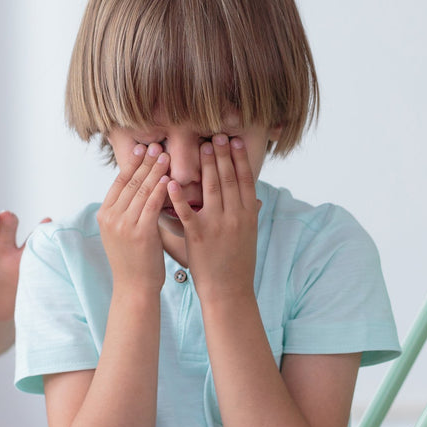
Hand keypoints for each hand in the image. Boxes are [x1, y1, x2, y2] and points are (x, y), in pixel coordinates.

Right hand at [97, 142, 170, 292]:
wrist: (134, 288)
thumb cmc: (134, 261)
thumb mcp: (122, 232)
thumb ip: (128, 211)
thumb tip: (143, 188)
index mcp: (104, 214)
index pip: (119, 182)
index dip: (131, 163)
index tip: (143, 148)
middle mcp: (110, 217)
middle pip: (130, 182)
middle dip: (145, 162)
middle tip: (157, 146)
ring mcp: (123, 225)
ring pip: (141, 190)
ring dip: (154, 170)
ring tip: (166, 155)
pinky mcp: (139, 233)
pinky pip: (151, 205)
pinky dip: (160, 189)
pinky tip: (168, 178)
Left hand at [168, 135, 258, 297]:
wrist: (230, 291)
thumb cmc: (238, 264)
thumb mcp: (249, 237)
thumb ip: (248, 216)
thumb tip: (256, 200)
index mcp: (248, 215)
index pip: (245, 180)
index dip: (239, 159)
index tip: (234, 141)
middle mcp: (235, 217)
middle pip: (228, 179)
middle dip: (221, 155)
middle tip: (215, 135)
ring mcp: (217, 225)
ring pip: (211, 189)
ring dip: (205, 166)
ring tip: (201, 147)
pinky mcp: (198, 236)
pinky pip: (187, 212)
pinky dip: (178, 197)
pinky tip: (171, 181)